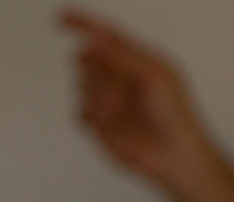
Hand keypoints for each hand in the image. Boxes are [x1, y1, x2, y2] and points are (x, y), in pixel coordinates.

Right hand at [59, 10, 219, 196]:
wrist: (171, 154)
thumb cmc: (173, 112)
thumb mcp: (151, 74)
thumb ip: (121, 55)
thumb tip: (94, 39)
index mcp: (138, 59)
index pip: (106, 35)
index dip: (83, 24)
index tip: (60, 17)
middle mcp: (120, 77)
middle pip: (89, 62)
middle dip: (98, 72)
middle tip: (120, 89)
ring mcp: (108, 100)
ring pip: (81, 87)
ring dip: (97, 96)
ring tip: (119, 110)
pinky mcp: (98, 124)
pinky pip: (78, 111)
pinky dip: (90, 115)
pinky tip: (108, 122)